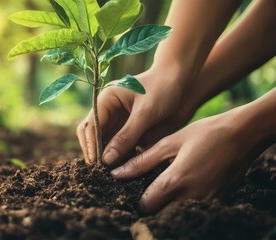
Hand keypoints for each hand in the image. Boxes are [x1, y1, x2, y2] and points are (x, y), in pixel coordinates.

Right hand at [76, 70, 190, 163]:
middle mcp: (108, 113)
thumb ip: (126, 136)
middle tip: (100, 172)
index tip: (96, 163)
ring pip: (104, 146)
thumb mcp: (145, 112)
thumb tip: (106, 159)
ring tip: (110, 175)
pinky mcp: (131, 134)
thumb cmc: (163, 89)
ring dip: (106, 159)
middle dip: (94, 153)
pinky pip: (120, 150)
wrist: (185, 85)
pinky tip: (124, 171)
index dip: (91, 145)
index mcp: (106, 101)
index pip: (90, 126)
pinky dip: (120, 160)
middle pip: (92, 137)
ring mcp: (119, 125)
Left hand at [110, 109, 269, 213]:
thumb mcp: (170, 142)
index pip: (147, 205)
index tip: (133, 187)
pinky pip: (193, 206)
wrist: (244, 134)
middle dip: (152, 203)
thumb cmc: (205, 133)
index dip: (137, 198)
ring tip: (164, 183)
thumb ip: (142, 161)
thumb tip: (118, 173)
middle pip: (161, 212)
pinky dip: (183, 199)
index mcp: (177, 180)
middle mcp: (192, 196)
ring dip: (167, 202)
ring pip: (177, 210)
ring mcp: (206, 200)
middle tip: (149, 186)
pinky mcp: (217, 199)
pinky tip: (183, 183)